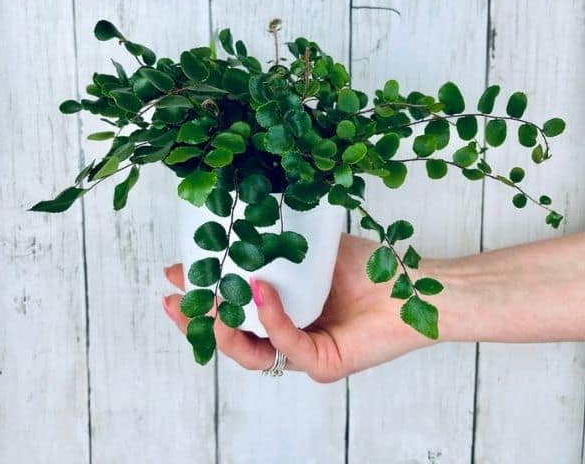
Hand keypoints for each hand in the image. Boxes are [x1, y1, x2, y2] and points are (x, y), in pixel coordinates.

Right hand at [162, 232, 432, 382]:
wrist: (413, 285)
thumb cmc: (370, 266)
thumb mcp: (312, 248)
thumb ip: (278, 244)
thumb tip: (242, 222)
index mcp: (283, 310)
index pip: (234, 308)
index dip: (203, 293)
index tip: (176, 272)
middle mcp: (289, 335)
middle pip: (233, 337)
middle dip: (198, 318)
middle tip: (173, 297)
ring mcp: (304, 353)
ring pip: (250, 353)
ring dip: (225, 326)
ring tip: (209, 300)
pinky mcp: (323, 364)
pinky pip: (287, 346)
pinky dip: (271, 318)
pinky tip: (260, 291)